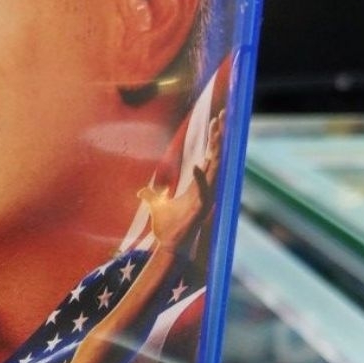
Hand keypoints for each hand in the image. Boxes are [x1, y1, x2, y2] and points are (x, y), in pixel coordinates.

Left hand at [139, 112, 222, 249]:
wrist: (168, 246)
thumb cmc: (166, 228)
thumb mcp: (155, 206)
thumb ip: (151, 196)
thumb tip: (142, 190)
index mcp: (197, 185)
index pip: (208, 157)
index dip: (212, 141)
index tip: (216, 121)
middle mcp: (205, 188)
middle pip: (215, 157)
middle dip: (217, 138)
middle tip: (221, 116)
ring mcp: (205, 197)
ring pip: (215, 169)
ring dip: (215, 151)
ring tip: (217, 130)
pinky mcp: (201, 209)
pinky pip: (204, 190)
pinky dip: (201, 178)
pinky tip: (199, 165)